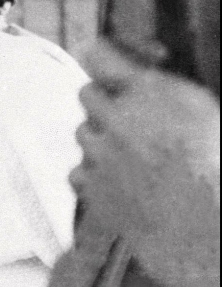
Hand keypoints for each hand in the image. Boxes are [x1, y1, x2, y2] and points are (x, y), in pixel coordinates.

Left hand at [71, 38, 219, 286]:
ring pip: (82, 132)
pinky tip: (122, 183)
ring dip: (100, 139)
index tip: (107, 64)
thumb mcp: (202, 111)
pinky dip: (93, 175)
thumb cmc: (216, 169)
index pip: (98, 55)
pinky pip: (78, 170)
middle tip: (129, 120)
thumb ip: (164, 90)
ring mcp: (101, 154)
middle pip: (86, 94)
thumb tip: (140, 78)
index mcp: (151, 93)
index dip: (102, 58)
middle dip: (104, 103)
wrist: (212, 231)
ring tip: (136, 159)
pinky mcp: (92, 187)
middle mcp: (118, 118)